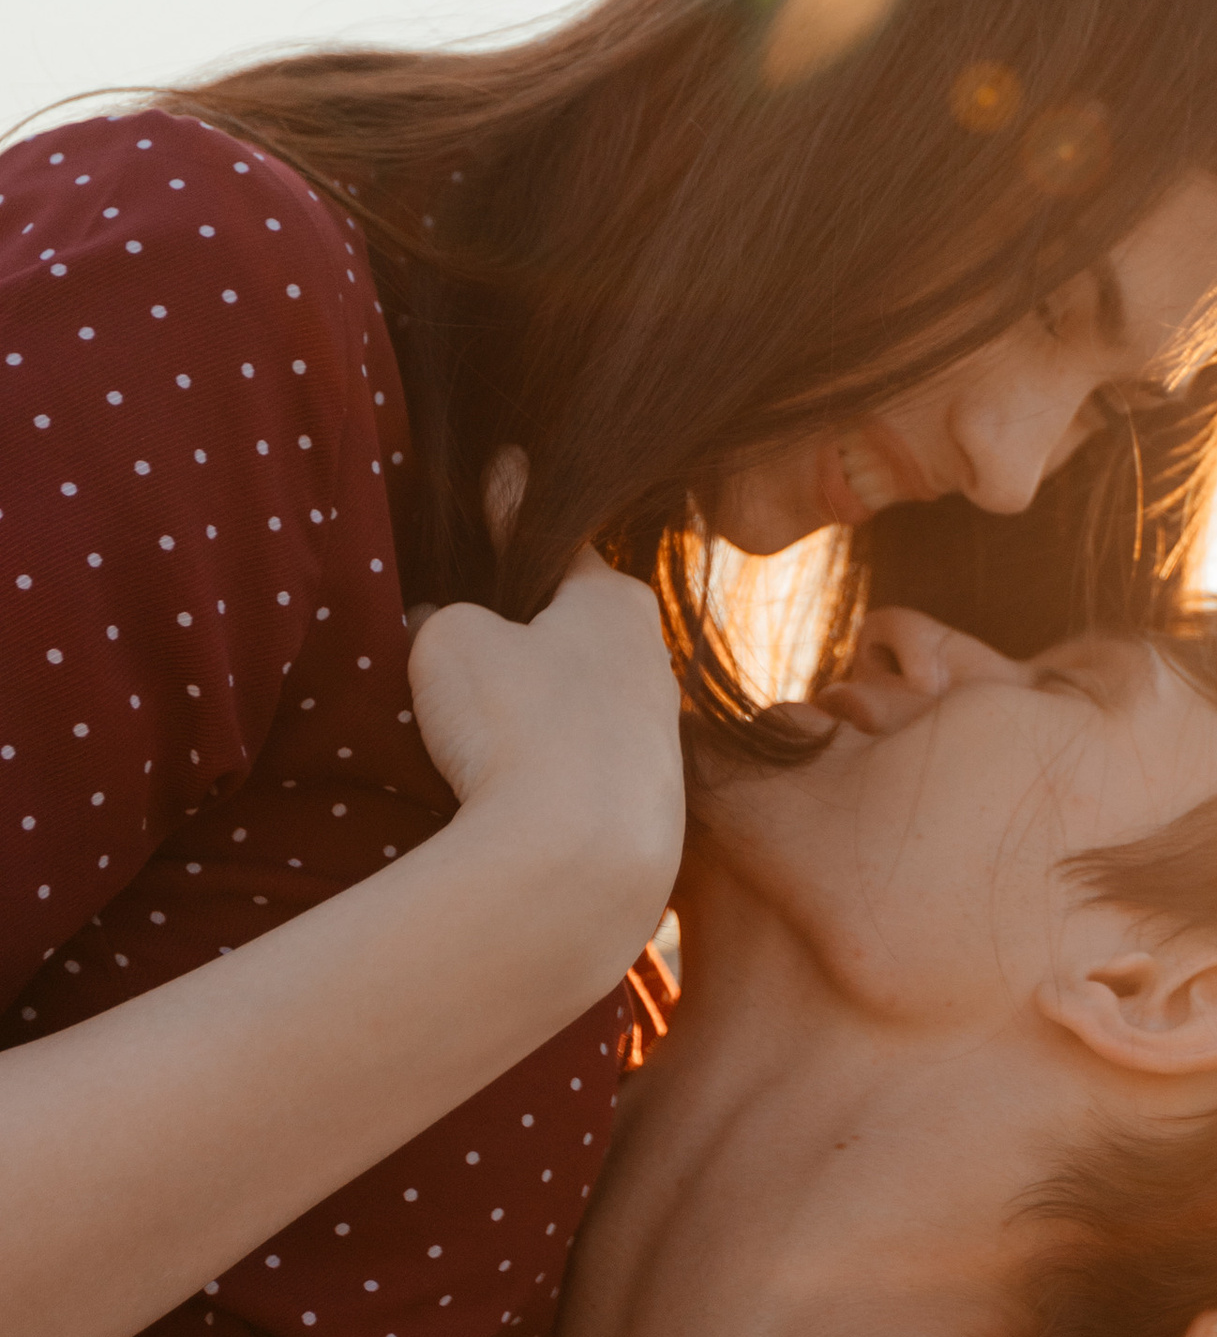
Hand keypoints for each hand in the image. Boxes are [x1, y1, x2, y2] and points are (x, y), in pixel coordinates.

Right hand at [406, 545, 686, 958]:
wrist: (579, 861)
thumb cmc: (515, 724)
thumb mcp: (452, 640)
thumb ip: (446, 617)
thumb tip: (438, 625)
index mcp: (616, 601)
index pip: (555, 542)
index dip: (511, 517)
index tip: (502, 475)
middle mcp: (652, 662)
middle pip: (574, 627)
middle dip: (526, 627)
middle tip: (470, 634)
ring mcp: (658, 738)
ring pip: (582, 702)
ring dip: (536, 707)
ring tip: (477, 731)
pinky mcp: (649, 806)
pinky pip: (583, 768)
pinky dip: (546, 769)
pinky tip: (510, 790)